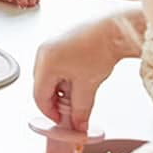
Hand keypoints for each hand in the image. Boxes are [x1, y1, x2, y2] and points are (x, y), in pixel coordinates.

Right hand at [33, 6, 144, 130]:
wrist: (113, 29)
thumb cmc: (99, 49)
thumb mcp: (88, 86)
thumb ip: (80, 110)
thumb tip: (78, 124)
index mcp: (45, 63)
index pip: (39, 96)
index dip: (50, 113)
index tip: (62, 121)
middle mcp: (44, 51)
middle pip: (42, 85)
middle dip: (56, 101)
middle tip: (71, 111)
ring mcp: (51, 44)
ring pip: (49, 75)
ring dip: (61, 89)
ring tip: (80, 93)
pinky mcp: (60, 40)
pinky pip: (55, 64)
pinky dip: (64, 76)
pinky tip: (80, 79)